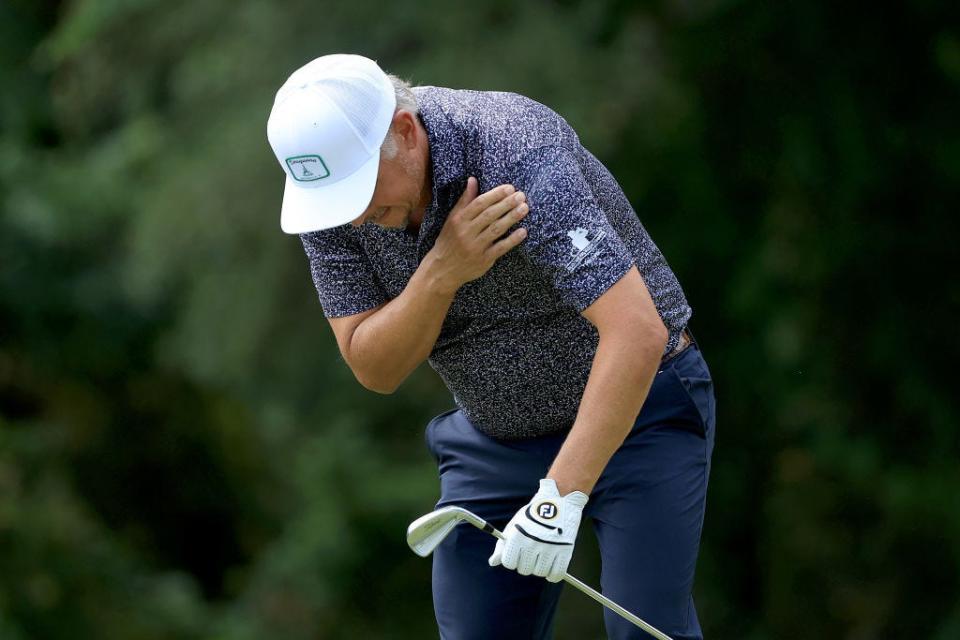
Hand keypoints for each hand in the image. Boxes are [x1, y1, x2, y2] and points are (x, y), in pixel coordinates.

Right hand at [425, 177, 528, 293]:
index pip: (479, 204)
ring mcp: (475, 247)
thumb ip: (465, 200)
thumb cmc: (449, 240)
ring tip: (524, 208)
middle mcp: (466, 232)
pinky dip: (512, 240)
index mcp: (459, 220)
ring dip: (511, 218)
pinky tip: (523, 231)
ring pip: (496, 229)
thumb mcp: (453, 219)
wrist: (442, 270)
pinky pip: (500, 248)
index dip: (495, 195)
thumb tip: (473, 180)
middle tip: (521, 196)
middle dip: (507, 204)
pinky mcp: (483, 260)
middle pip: (489, 215)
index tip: (510, 188)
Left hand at [488, 479, 587, 582]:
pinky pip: (556, 574)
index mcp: (517, 535)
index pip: (508, 563)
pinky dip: (554, 575)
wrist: (558, 499)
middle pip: (524, 570)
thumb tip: (492, 562)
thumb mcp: (514, 525)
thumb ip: (503, 545)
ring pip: (540, 572)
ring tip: (543, 555)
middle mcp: (532, 542)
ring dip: (540, 568)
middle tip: (532, 552)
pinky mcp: (565, 549)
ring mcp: (549, 547)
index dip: (512, 560)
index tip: (517, 553)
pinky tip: (552, 567)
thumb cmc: (533, 514)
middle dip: (526, 563)